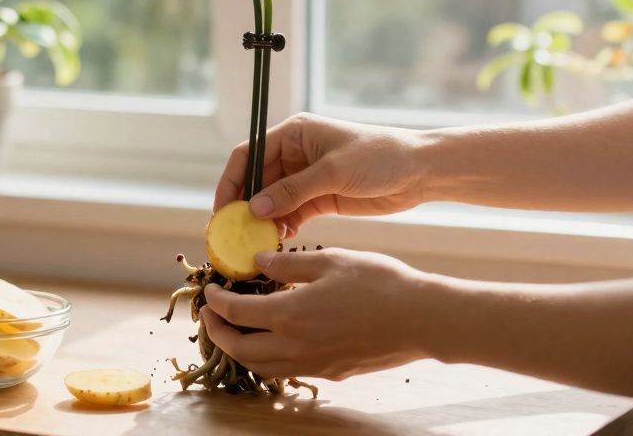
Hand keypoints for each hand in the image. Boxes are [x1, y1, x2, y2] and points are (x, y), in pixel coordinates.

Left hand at [201, 248, 437, 380]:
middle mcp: (296, 346)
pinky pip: (287, 370)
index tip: (210, 290)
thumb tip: (258, 262)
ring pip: (261, 366)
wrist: (422, 319)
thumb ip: (288, 264)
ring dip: (241, 350)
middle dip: (218, 333)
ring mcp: (314, 364)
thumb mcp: (330, 260)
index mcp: (290, 315)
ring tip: (236, 329)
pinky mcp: (331, 372)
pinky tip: (275, 340)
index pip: (236, 313)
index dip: (216, 302)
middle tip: (210, 316)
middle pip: (240, 349)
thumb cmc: (380, 283)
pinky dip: (268, 358)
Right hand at [214, 113, 429, 237]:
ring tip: (255, 243)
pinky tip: (281, 241)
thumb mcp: (334, 171)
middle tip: (231, 233)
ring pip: (272, 200)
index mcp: (294, 134)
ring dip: (262, 220)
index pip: (249, 154)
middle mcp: (295, 154)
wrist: (420, 172)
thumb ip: (294, 190)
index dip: (232, 180)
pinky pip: (291, 214)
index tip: (222, 209)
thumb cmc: (380, 156)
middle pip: (256, 180)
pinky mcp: (320, 199)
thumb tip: (255, 207)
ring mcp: (306, 178)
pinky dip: (282, 227)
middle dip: (243, 205)